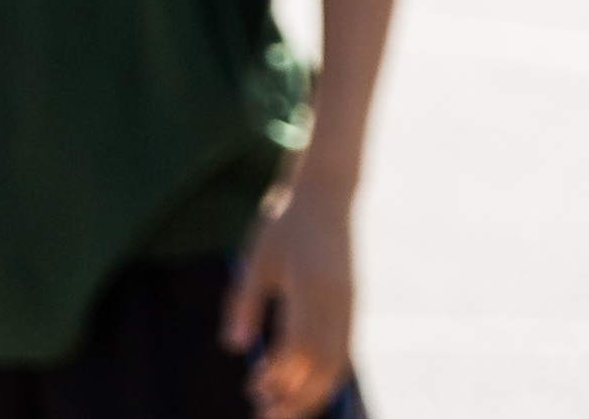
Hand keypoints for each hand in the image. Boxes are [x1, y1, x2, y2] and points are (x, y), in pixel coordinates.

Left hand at [224, 177, 355, 417]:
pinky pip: (347, 348)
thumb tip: (235, 346)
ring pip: (339, 361)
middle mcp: (336, 298)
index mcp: (310, 286)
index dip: (278, 375)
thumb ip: (244, 301)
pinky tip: (307, 384)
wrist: (327, 192)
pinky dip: (329, 374)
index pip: (298, 346)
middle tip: (267, 415)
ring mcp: (349, 301)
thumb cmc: (285, 223)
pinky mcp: (352, 301)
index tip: (253, 387)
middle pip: (323, 364)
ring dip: (314, 392)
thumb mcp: (256, 258)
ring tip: (285, 409)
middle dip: (298, 397)